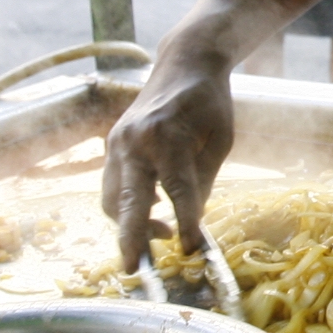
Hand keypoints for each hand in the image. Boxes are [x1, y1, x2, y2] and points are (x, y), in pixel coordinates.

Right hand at [101, 47, 233, 270]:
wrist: (183, 63)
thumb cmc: (209, 102)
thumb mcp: (220, 140)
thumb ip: (203, 180)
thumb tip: (192, 222)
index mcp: (166, 135)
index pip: (177, 190)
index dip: (186, 223)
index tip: (193, 250)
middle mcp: (133, 140)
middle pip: (128, 201)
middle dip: (129, 238)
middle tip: (135, 269)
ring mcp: (116, 143)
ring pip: (113, 199)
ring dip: (130, 224)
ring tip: (161, 234)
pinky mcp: (112, 146)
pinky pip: (113, 186)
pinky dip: (127, 206)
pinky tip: (152, 211)